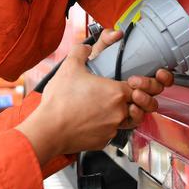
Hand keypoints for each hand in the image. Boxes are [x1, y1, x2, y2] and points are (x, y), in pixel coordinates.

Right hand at [18, 42, 129, 162]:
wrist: (49, 130)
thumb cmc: (61, 101)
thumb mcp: (69, 66)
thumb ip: (81, 51)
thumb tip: (85, 47)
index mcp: (117, 92)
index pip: (139, 88)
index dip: (135, 84)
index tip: (126, 82)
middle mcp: (119, 112)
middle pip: (136, 105)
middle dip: (130, 99)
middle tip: (114, 94)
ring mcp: (113, 129)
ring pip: (126, 120)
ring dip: (120, 113)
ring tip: (105, 107)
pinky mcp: (104, 141)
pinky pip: (111, 132)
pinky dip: (105, 126)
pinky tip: (92, 120)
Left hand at [91, 29, 172, 128]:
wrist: (72, 93)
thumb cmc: (87, 74)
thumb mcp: (97, 54)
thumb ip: (106, 40)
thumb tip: (117, 33)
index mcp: (135, 74)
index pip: (158, 77)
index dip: (164, 75)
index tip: (159, 72)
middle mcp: (136, 90)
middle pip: (156, 91)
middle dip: (151, 85)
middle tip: (134, 81)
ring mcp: (131, 105)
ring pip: (150, 106)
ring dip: (145, 100)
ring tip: (133, 95)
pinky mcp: (123, 119)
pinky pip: (136, 120)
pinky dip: (136, 115)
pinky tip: (130, 109)